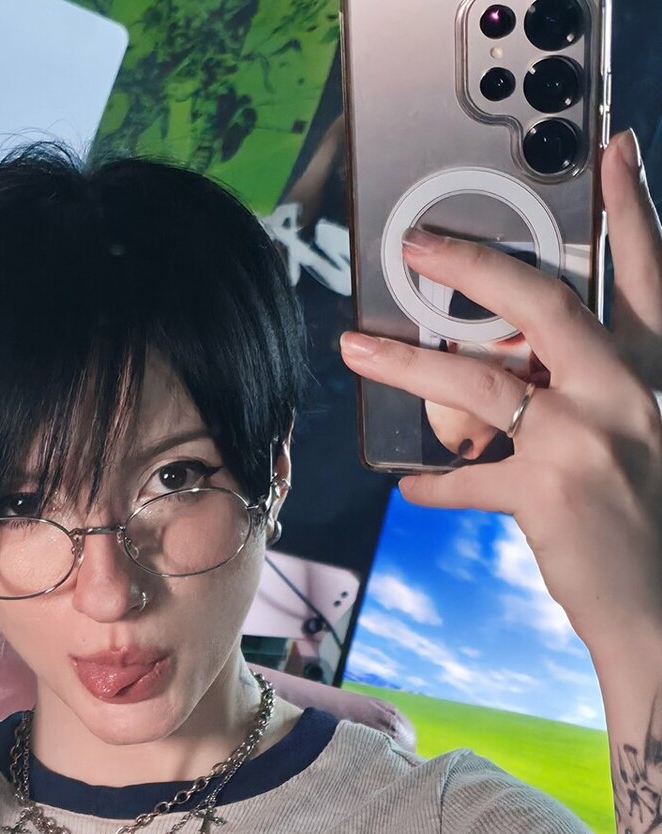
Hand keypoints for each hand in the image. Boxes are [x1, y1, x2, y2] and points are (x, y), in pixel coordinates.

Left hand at [338, 129, 661, 659]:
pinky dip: (436, 483)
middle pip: (543, 302)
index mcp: (654, 376)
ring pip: (479, 379)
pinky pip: (469, 477)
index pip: (647, 276)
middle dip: (473, 263)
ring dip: (408, 363)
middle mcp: (626, 394)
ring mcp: (586, 440)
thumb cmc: (649, 529)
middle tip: (416, 242)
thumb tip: (526, 373)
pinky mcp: (548, 493)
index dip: (633, 209)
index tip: (613, 150)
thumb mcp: (641, 441)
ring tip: (355, 348)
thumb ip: (594, 398)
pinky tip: (410, 485)